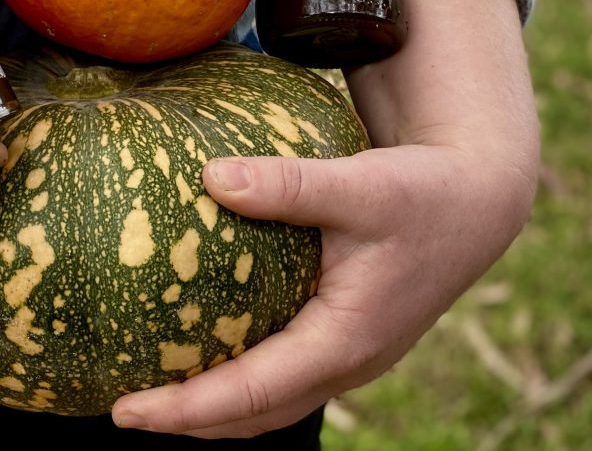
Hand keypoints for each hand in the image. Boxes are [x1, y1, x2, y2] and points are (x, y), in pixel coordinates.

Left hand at [111, 0, 538, 436]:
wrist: (476, 200)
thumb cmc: (420, 192)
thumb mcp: (358, 184)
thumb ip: (288, 184)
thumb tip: (210, 176)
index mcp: (346, 340)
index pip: (252, 393)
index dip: (186, 409)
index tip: (128, 411)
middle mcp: (345, 361)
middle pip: (255, 415)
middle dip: (189, 423)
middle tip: (123, 410)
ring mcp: (346, 354)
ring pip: (269, 401)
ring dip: (212, 408)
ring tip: (152, 394)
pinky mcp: (343, 335)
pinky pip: (280, 372)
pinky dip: (236, 377)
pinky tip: (200, 344)